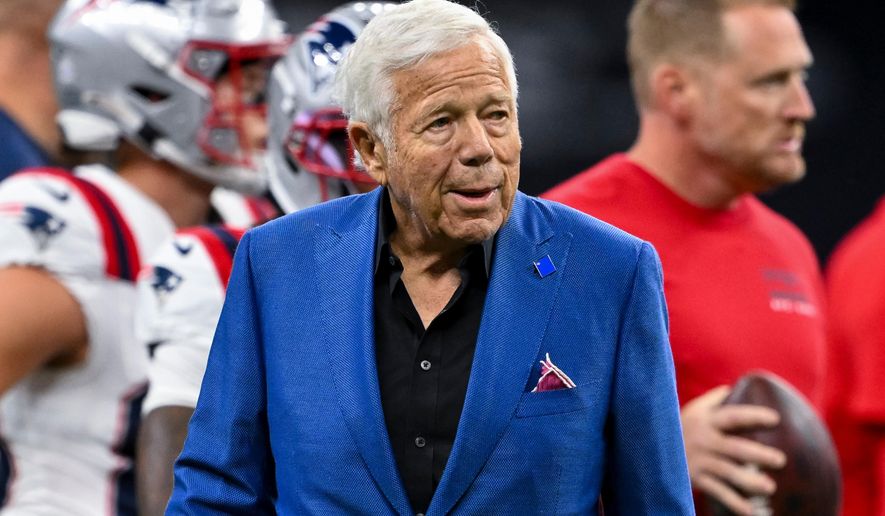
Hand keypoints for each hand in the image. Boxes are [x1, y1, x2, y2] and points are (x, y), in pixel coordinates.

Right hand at [681, 385, 786, 514]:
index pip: (732, 417)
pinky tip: (750, 510)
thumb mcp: (692, 410)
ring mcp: (698, 461)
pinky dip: (733, 502)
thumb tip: (734, 387)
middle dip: (758, 455)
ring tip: (770, 487)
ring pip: (727, 472)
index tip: (775, 419)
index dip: (753, 416)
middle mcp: (703, 440)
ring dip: (749, 481)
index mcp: (705, 421)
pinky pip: (717, 491)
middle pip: (734, 448)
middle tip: (780, 460)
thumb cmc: (678, 426)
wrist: (648, 447)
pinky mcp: (694, 478)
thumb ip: (713, 400)